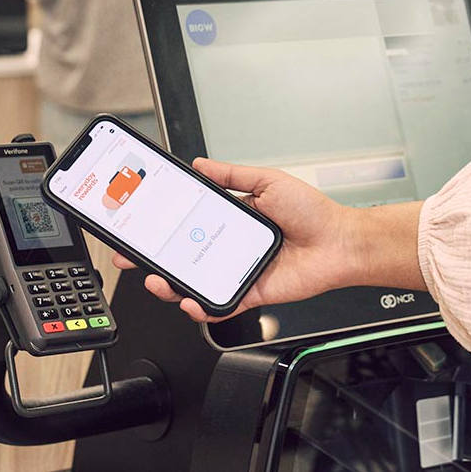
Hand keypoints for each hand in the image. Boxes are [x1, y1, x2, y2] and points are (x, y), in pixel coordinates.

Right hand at [112, 158, 357, 322]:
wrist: (340, 242)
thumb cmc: (312, 212)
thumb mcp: (268, 181)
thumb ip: (233, 175)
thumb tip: (201, 164)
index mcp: (233, 220)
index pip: (188, 223)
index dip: (162, 226)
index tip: (140, 224)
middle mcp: (232, 247)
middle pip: (183, 256)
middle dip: (152, 259)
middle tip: (130, 257)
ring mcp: (238, 272)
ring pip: (194, 284)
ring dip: (170, 286)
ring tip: (157, 281)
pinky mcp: (251, 293)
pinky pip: (220, 305)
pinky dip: (202, 308)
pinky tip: (189, 301)